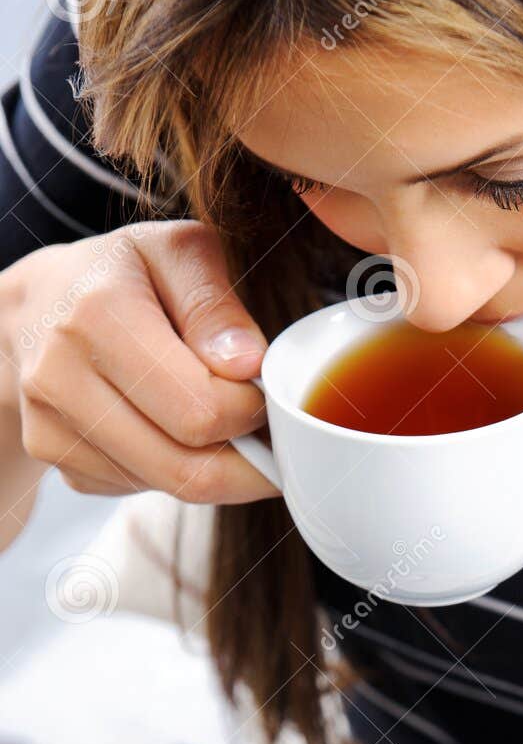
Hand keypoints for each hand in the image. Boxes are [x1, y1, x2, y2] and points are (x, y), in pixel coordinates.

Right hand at [1, 219, 273, 503]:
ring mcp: (51, 426)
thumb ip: (215, 305)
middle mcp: (62, 377)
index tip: (261, 391)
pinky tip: (166, 426)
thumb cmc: (119, 274)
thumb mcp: (175, 254)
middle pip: (188, 468)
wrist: (37, 305)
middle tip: (265, 433)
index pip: (201, 412)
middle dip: (247, 461)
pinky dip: (170, 469)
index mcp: (97, 317)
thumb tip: (247, 364)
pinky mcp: (55, 459)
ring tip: (217, 421)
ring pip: (168, 487)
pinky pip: (139, 489)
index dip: (251, 412)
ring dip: (212, 467)